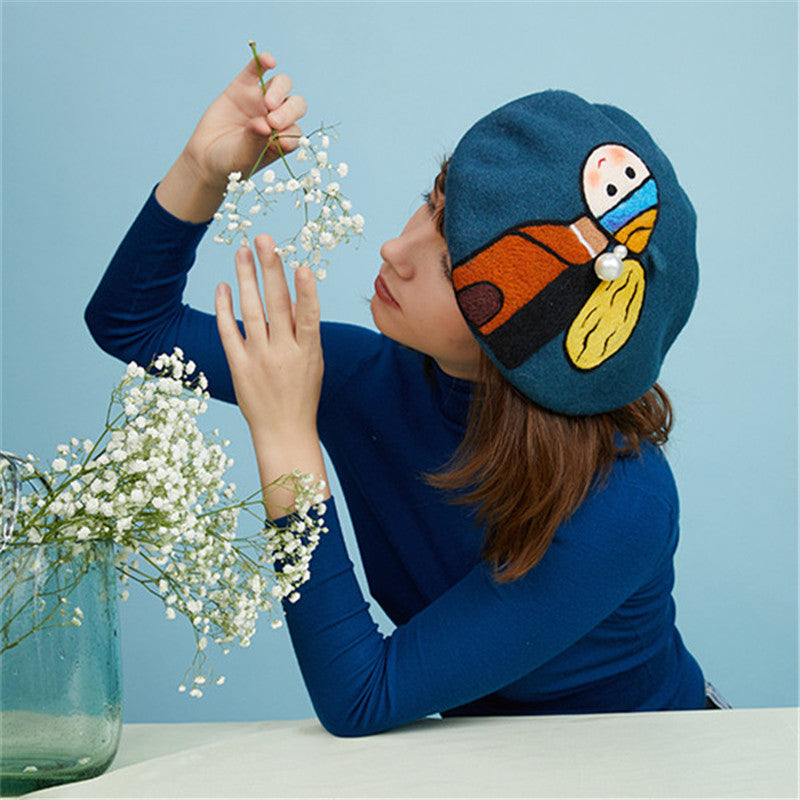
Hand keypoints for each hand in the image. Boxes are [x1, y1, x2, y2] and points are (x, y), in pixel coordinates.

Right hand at [184, 51, 306, 186]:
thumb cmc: (230, 163)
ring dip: (279, 91)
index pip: (297, 131)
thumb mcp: (243, 156)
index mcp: (284, 138)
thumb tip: (266, 125)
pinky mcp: (243, 87)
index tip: (281, 142)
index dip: (292, 133)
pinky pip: (256, 69)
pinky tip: (268, 61)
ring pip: (281, 85)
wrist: (205, 157)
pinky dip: (263, 62)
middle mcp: (277, 118)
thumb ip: (256, 141)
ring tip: (267, 103)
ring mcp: (261, 100)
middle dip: (288, 111)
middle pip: (295, 105)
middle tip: (273, 121)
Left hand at [214, 235, 322, 444]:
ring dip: (247, 279)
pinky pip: (229, 333)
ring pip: (251, 313)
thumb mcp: (313, 363)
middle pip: (277, 305)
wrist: (284, 432)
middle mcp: (284, 354)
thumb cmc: (301, 394)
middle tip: (265, 240)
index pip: (309, 317)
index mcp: (308, 352)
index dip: (306, 292)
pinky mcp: (239, 367)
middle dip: (271, 270)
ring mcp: (259, 360)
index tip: (302, 266)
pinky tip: (223, 287)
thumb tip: (293, 296)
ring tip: (243, 251)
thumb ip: (304, 331)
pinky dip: (224, 309)